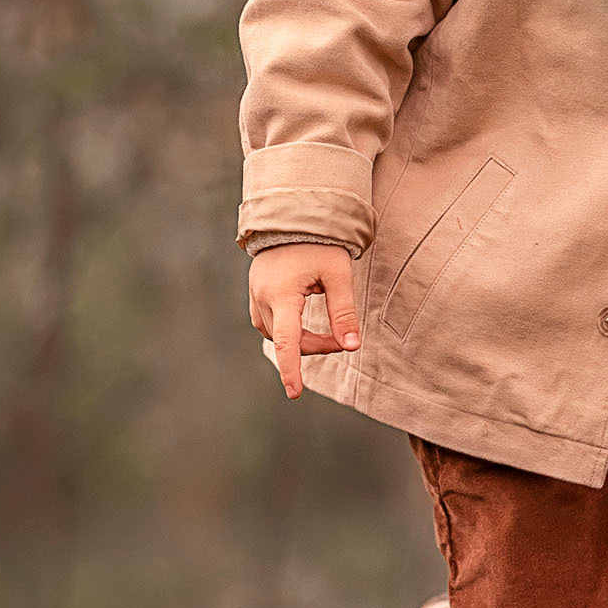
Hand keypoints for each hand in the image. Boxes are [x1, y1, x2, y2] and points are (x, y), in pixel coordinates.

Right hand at [248, 243, 359, 400]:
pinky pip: (267, 322)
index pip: (286, 341)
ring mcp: (255, 294)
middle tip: (343, 340)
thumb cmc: (319, 242)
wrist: (293, 213)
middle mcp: (262, 297)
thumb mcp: (338, 274)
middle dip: (315, 346)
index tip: (295, 393)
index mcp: (282, 294)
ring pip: (275, 333)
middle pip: (286, 339)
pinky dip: (286, 329)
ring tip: (327, 333)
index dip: (291, 370)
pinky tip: (302, 323)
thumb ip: (344, 312)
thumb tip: (352, 346)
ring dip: (299, 340)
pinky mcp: (255, 290)